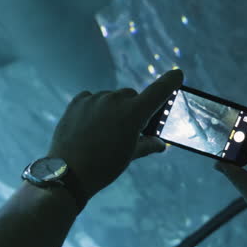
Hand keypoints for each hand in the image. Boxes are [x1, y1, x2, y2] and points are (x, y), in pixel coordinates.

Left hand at [47, 68, 183, 202]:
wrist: (69, 172)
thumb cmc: (104, 166)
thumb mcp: (130, 155)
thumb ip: (148, 144)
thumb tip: (160, 144)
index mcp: (133, 113)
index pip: (159, 90)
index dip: (171, 82)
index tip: (177, 74)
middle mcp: (115, 100)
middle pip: (132, 96)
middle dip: (134, 109)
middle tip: (128, 129)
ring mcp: (94, 99)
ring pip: (111, 98)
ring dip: (113, 109)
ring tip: (104, 132)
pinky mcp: (78, 101)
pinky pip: (92, 99)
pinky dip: (96, 108)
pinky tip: (91, 126)